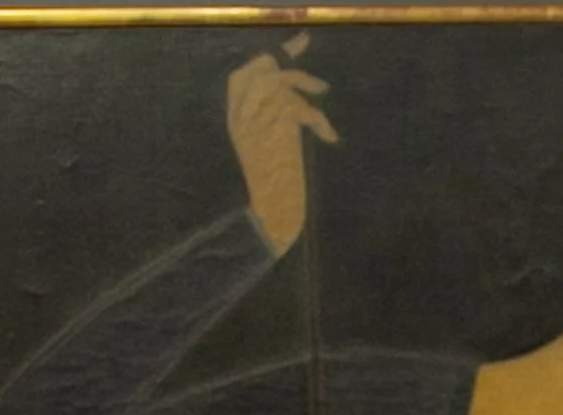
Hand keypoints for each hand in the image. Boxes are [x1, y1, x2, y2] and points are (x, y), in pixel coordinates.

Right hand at [227, 33, 338, 256]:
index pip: (243, 76)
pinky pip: (298, 108)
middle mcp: (240, 116)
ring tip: (325, 125)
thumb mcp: (267, 151)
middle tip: (321, 87)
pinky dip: (319, 120)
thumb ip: (272, 122)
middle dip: (294, 73)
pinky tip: (329, 137)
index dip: (270, 61)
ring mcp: (254, 122)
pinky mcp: (273, 132)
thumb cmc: (272, 192)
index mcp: (233, 120)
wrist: (271, 217)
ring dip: (309, 99)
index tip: (296, 48)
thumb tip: (292, 99)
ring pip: (281, 86)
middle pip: (263, 71)